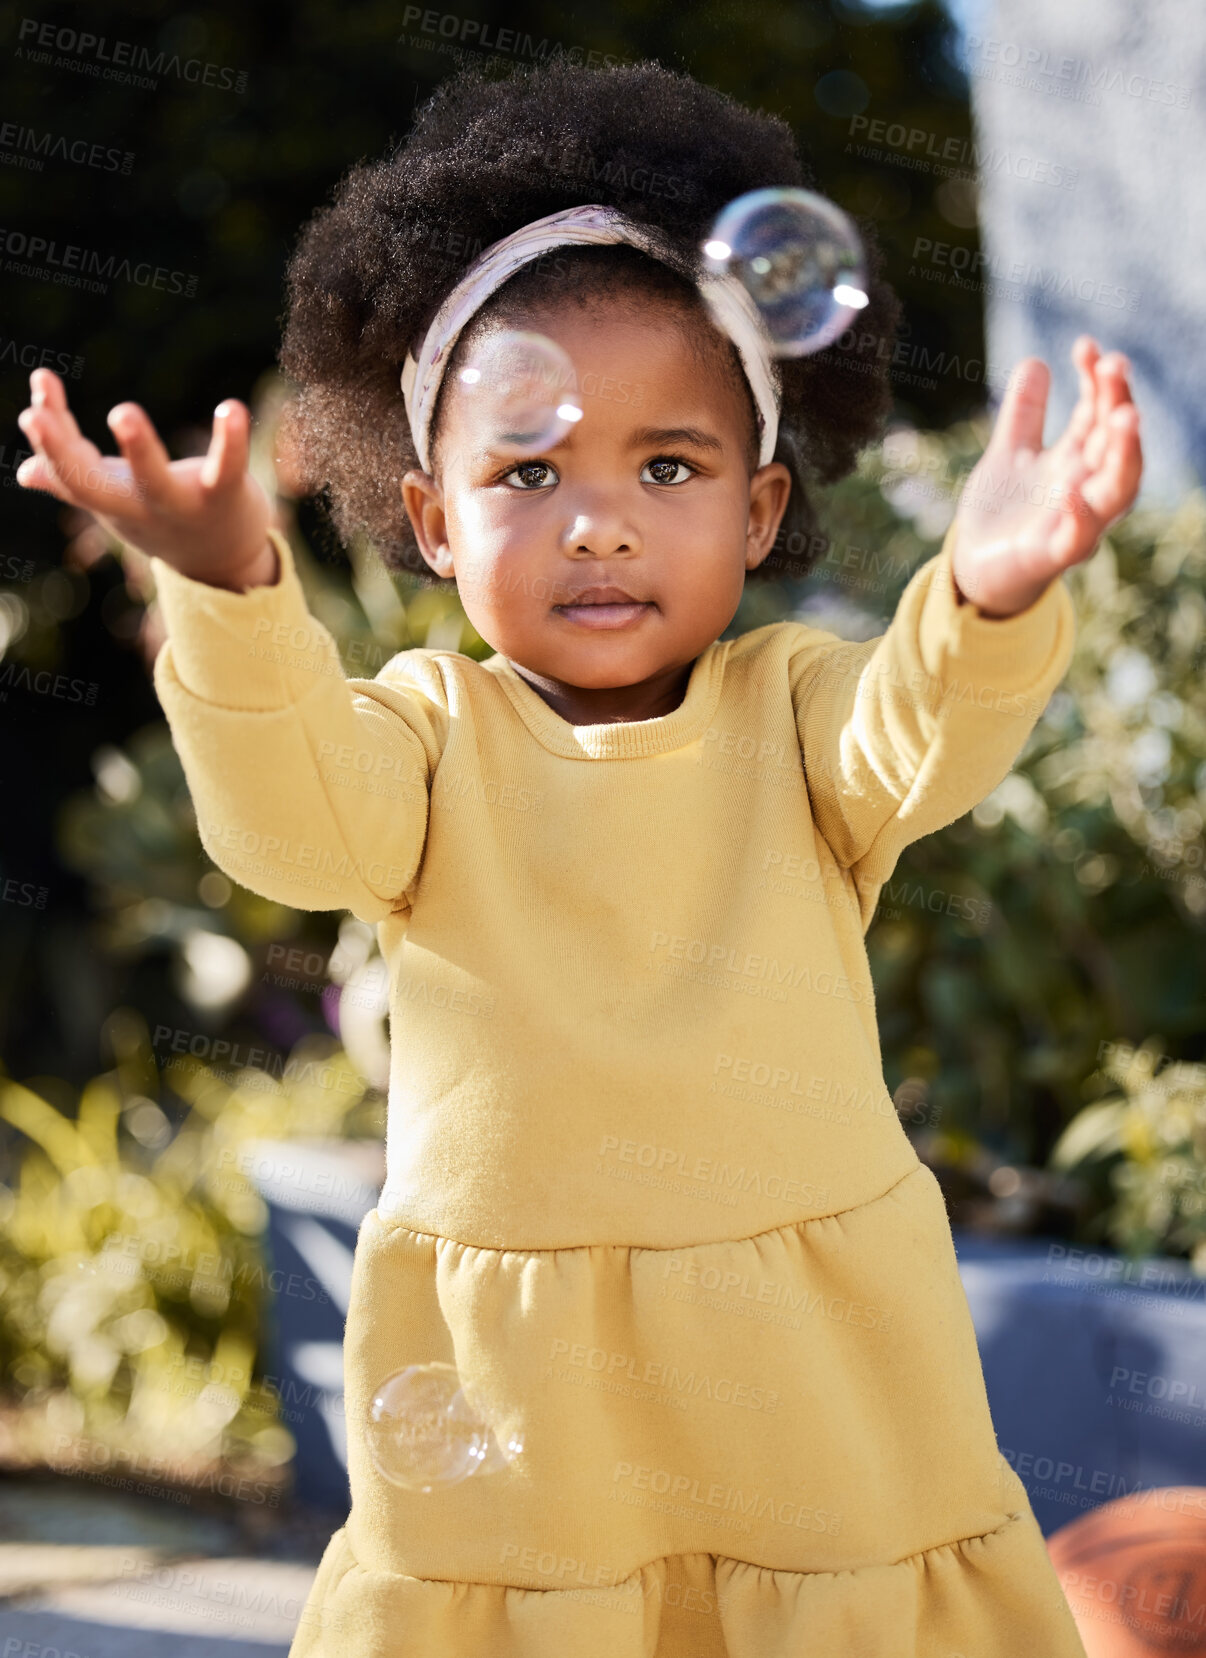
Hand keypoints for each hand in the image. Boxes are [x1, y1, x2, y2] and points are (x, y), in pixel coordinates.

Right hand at [15, 368, 278, 590]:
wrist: (226, 564)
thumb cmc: (162, 520)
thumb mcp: (115, 499)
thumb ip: (73, 478)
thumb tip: (25, 473)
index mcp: (109, 500)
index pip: (66, 470)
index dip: (47, 434)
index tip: (41, 380)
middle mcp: (140, 508)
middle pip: (92, 486)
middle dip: (62, 452)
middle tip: (36, 416)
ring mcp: (182, 505)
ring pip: (157, 482)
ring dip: (139, 449)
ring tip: (123, 413)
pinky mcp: (226, 496)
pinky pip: (229, 469)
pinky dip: (231, 440)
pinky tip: (231, 408)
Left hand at [950, 335, 1142, 616]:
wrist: (976, 570)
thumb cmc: (1003, 513)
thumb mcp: (1009, 454)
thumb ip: (1025, 414)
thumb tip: (1036, 361)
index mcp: (1076, 461)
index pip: (1098, 414)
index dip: (1098, 380)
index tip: (1086, 345)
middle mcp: (1085, 488)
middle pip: (1115, 444)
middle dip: (1119, 404)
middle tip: (1114, 365)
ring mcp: (1075, 523)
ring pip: (1116, 491)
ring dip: (1123, 454)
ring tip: (1123, 415)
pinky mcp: (1051, 556)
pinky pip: (1076, 540)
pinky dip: (1079, 517)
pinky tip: (1070, 490)